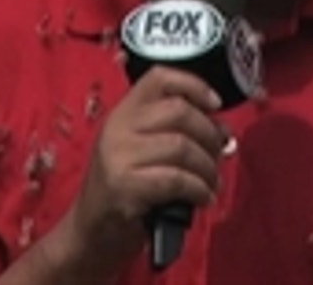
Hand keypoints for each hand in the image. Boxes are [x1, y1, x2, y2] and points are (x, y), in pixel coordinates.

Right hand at [46, 67, 227, 280]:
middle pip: (178, 110)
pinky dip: (199, 189)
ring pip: (182, 146)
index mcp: (122, 113)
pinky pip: (176, 179)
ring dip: (207, 167)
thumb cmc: (124, 191)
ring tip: (211, 182)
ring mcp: (118, 156)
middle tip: (218, 154)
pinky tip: (203, 198)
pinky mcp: (124, 187)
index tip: (215, 105)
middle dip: (209, 133)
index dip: (194, 85)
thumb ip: (173, 133)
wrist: (90, 235)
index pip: (159, 78)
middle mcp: (117, 128)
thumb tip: (222, 130)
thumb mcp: (140, 152)